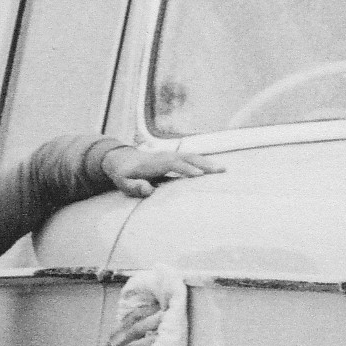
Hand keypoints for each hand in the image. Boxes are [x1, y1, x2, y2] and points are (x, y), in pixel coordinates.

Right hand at [89, 303, 165, 345]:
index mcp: (115, 335)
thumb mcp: (115, 341)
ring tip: (164, 340)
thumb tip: (151, 315)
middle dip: (150, 322)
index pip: (130, 318)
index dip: (146, 310)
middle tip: (167, 317)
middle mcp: (114, 345)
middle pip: (133, 330)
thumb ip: (129, 329)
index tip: (161, 305)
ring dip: (149, 343)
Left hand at [101, 145, 223, 197]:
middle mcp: (164, 156)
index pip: (173, 164)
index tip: (199, 174)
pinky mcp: (174, 158)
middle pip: (187, 157)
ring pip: (191, 156)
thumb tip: (148, 189)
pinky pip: (190, 158)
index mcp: (154, 163)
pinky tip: (214, 168)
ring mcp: (170, 155)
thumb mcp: (124, 183)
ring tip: (223, 169)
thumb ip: (135, 187)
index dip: (185, 168)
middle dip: (204, 163)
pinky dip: (203, 161)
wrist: (121, 159)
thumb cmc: (124, 174)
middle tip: (220, 170)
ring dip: (207, 162)